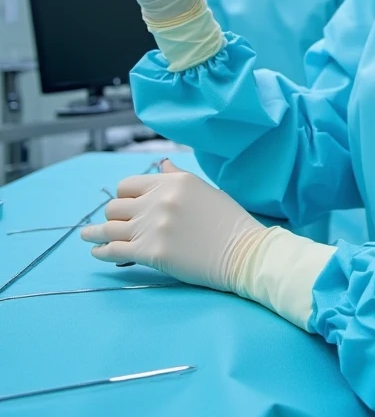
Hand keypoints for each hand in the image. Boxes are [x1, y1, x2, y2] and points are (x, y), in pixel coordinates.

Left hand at [80, 160, 261, 290]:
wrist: (244, 251)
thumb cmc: (230, 221)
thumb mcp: (204, 189)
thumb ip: (177, 177)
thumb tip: (161, 164)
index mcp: (172, 181)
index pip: (129, 184)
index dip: (124, 197)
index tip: (124, 206)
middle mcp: (158, 200)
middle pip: (115, 206)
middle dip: (112, 216)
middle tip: (112, 225)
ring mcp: (153, 226)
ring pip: (109, 228)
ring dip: (95, 233)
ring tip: (87, 236)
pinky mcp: (151, 252)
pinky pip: (114, 250)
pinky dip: (101, 251)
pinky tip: (96, 252)